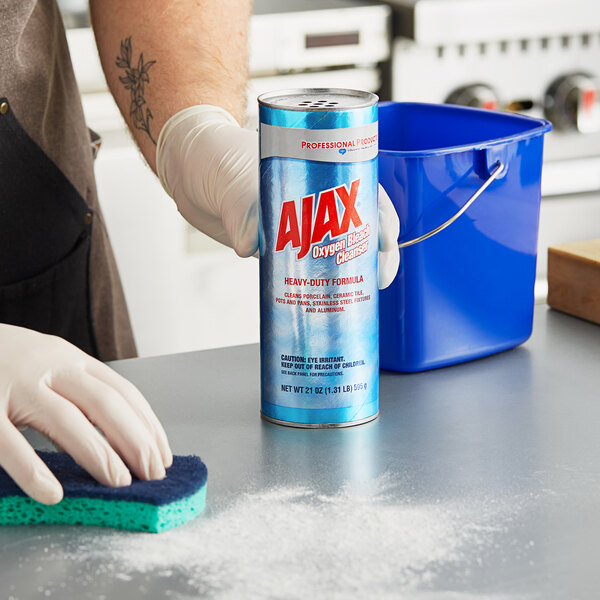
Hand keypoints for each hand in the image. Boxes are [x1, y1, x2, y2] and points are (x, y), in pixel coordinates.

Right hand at [0, 324, 172, 504]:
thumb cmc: (4, 359)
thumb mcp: (47, 364)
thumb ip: (78, 390)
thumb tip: (121, 432)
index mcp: (71, 358)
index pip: (123, 391)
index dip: (148, 425)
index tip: (163, 455)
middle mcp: (50, 366)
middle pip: (106, 404)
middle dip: (136, 441)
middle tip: (153, 475)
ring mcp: (16, 384)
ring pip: (67, 420)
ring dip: (99, 454)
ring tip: (120, 483)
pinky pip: (8, 442)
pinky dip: (32, 469)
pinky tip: (53, 493)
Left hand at [156, 105, 399, 286]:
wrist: (187, 171)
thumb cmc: (215, 154)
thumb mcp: (232, 171)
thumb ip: (241, 205)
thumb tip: (252, 246)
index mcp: (320, 170)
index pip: (366, 194)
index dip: (383, 220)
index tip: (386, 246)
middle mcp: (315, 201)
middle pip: (359, 229)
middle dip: (376, 256)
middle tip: (379, 283)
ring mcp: (296, 227)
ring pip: (336, 253)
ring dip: (351, 276)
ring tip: (359, 300)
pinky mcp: (275, 249)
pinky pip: (303, 269)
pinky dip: (316, 287)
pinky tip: (324, 305)